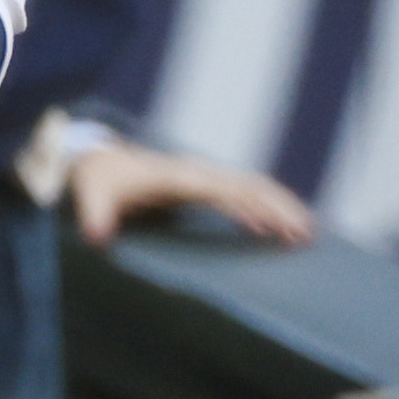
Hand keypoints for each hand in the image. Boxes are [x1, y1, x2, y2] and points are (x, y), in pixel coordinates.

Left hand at [65, 134, 317, 247]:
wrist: (98, 162)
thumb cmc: (98, 181)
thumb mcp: (91, 197)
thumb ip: (95, 216)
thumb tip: (97, 236)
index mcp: (180, 176)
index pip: (225, 190)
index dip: (251, 206)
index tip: (274, 225)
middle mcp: (198, 174)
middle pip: (250, 186)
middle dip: (280, 207)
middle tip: (306, 233)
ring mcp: (203, 179)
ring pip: (252, 188)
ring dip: (279, 208)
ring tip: (304, 234)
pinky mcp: (203, 187)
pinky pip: (241, 195)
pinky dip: (262, 209)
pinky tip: (274, 230)